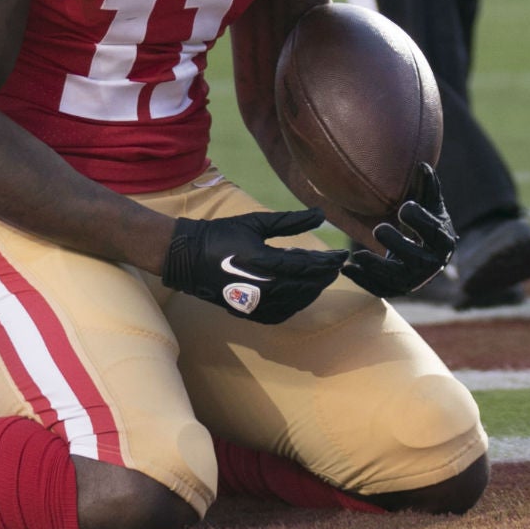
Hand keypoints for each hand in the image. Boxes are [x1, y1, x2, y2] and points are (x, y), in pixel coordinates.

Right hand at [160, 207, 346, 324]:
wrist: (187, 257)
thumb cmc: (221, 235)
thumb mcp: (257, 222)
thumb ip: (291, 221)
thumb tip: (321, 214)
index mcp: (264, 262)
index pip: (307, 266)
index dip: (328, 261)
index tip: (342, 254)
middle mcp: (263, 288)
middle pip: (306, 286)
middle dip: (324, 276)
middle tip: (336, 265)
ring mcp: (255, 304)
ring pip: (296, 302)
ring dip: (313, 290)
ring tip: (322, 277)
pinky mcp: (249, 313)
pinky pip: (281, 314)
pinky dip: (296, 304)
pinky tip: (301, 294)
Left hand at [340, 165, 455, 298]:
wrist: (427, 250)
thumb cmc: (427, 221)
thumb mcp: (429, 204)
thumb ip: (427, 187)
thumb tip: (422, 165)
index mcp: (443, 241)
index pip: (435, 234)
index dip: (420, 222)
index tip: (403, 207)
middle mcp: (432, 265)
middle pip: (416, 261)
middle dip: (398, 245)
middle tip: (378, 229)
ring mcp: (415, 280)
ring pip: (397, 280)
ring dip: (376, 268)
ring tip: (357, 255)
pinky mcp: (399, 289)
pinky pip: (382, 290)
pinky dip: (364, 281)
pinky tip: (346, 269)